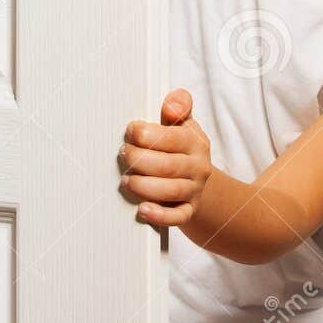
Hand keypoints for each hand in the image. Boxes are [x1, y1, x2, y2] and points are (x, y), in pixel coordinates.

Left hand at [120, 88, 211, 225]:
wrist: (197, 183)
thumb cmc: (180, 149)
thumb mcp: (183, 125)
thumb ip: (179, 106)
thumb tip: (171, 105)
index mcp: (196, 142)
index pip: (174, 138)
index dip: (149, 134)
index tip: (130, 131)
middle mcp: (199, 166)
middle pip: (169, 165)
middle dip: (140, 160)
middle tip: (123, 154)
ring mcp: (194, 190)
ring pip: (172, 191)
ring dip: (145, 186)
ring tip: (126, 180)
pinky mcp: (188, 211)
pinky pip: (177, 216)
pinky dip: (159, 215)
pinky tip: (142, 209)